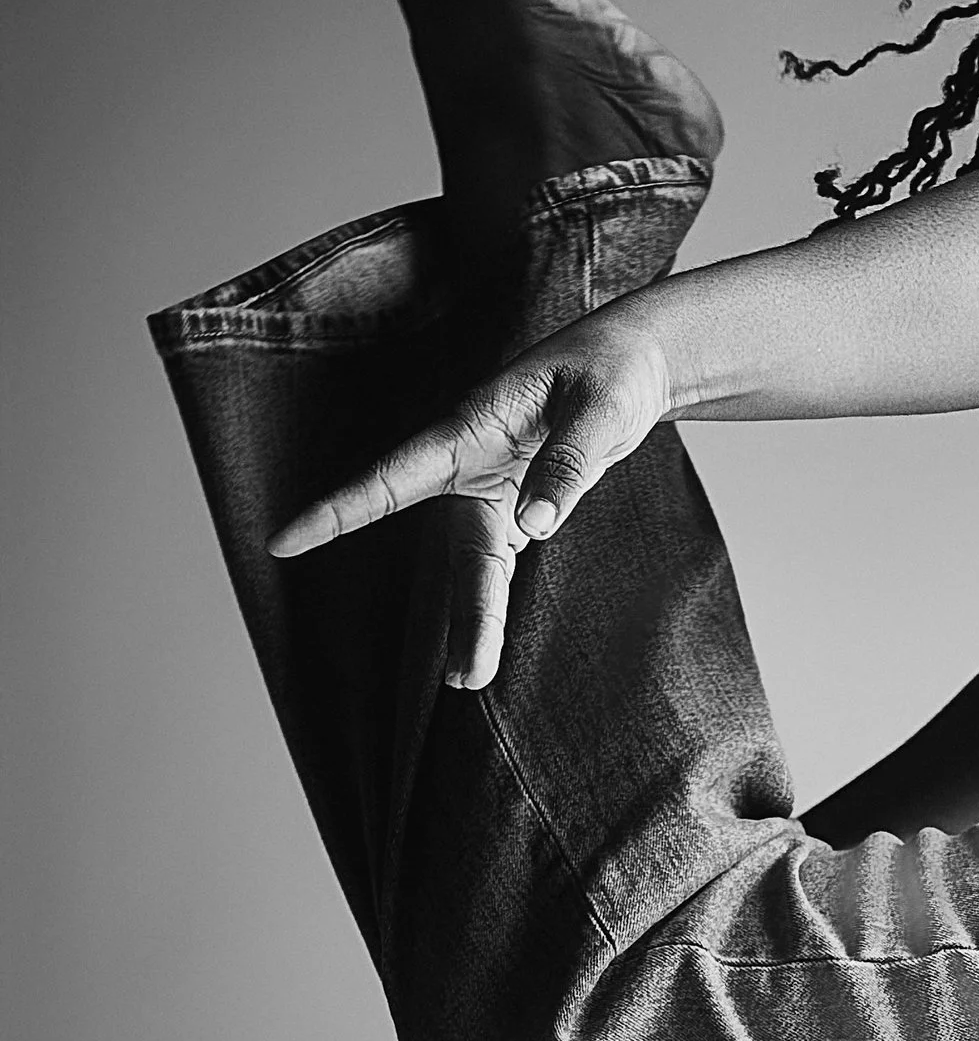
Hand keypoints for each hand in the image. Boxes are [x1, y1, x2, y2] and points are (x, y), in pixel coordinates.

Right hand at [269, 308, 673, 688]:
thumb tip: (538, 523)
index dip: (339, 510)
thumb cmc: (610, 370)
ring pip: (478, 565)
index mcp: (472, 427)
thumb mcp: (600, 409)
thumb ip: (568, 463)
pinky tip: (486, 651)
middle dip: (463, 612)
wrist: (633, 362)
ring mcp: (494, 489)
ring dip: (478, 621)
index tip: (283, 542)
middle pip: (457, 548)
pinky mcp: (518, 506)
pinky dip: (494, 605)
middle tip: (466, 677)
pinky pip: (500, 562)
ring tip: (472, 679)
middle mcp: (472, 465)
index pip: (393, 475)